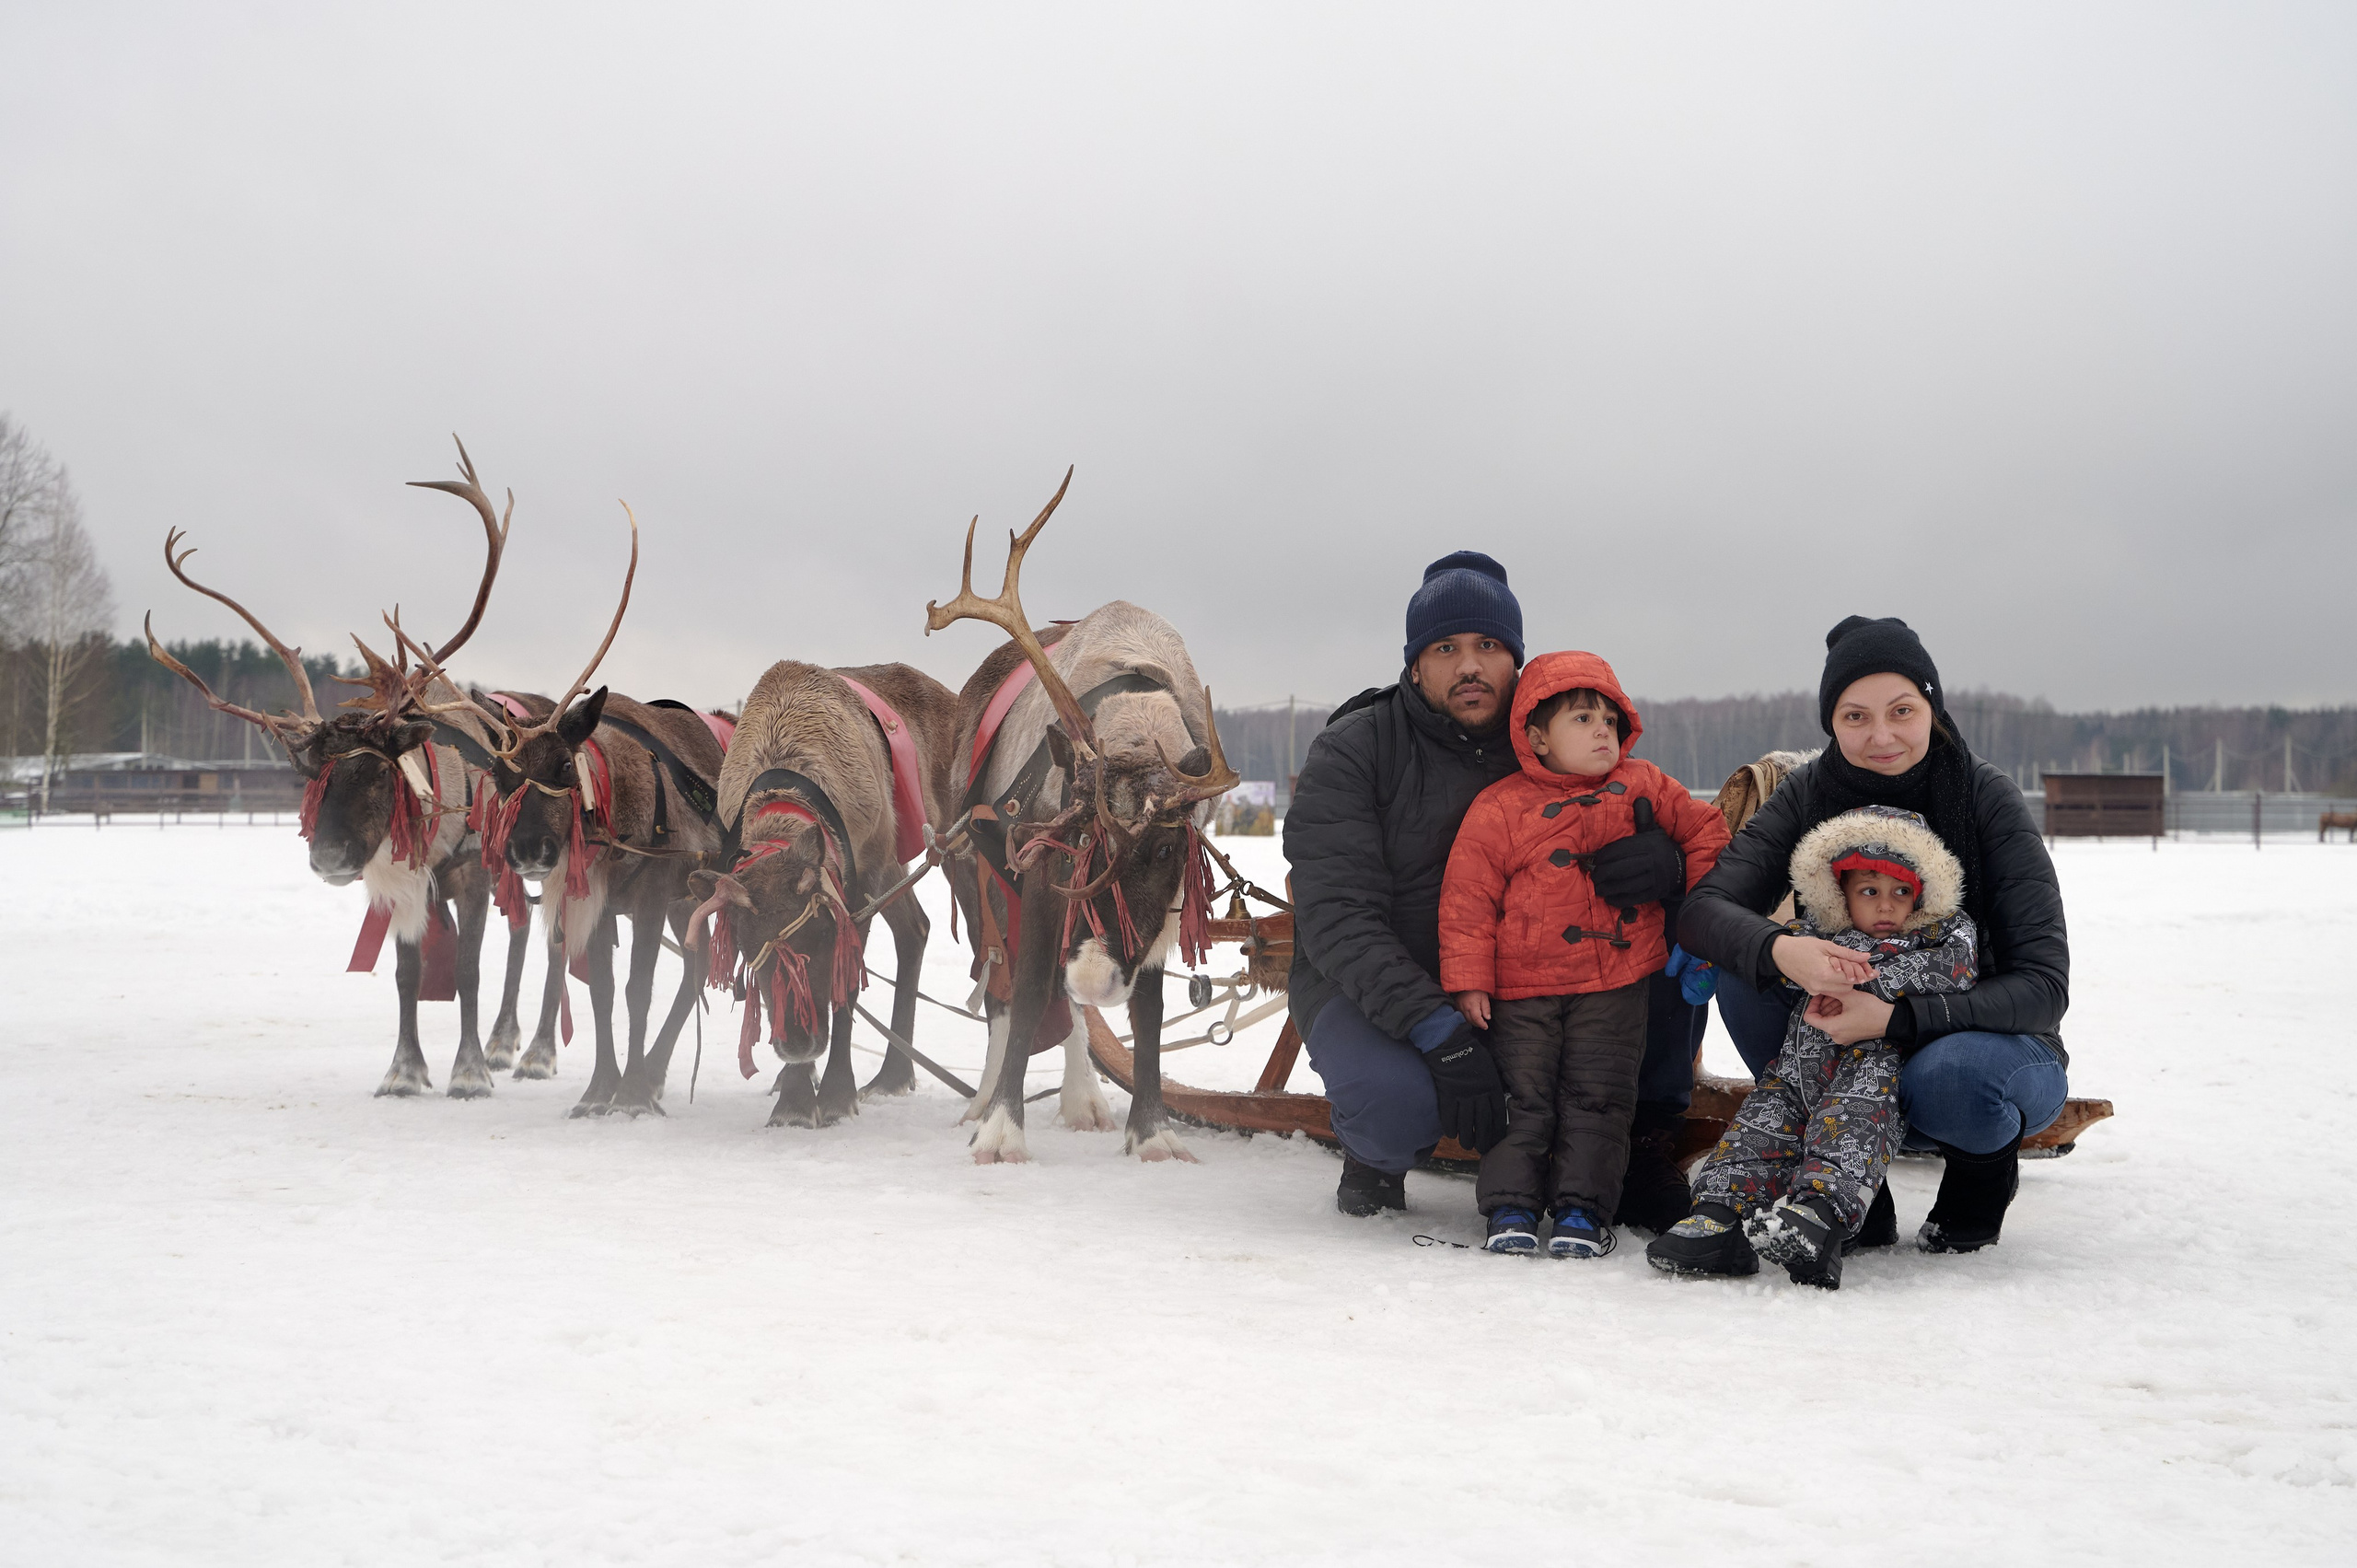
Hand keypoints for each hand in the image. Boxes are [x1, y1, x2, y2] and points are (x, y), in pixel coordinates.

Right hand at [1426, 1025, 1508, 1154]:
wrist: (1450, 1044)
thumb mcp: (1490, 1068)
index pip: (1497, 1113)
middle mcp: (1479, 1093)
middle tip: (1483, 1150)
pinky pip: (1448, 1115)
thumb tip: (1497, 1101)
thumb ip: (1493, 1085)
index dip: (1498, 1129)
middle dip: (1484, 1138)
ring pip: (1466, 1122)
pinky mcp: (1447, 1094)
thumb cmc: (1472, 1054)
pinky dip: (1450, 1126)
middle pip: (1483, 1122)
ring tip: (1467, 1146)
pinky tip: (1451, 1134)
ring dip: (1467, 1137)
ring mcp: (1462, 1094)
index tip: (1498, 1140)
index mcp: (1492, 1087)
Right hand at [1454, 990, 1491, 1028]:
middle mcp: (1464, 1008)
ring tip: (1478, 1020)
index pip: (1476, 1019)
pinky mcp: (1456, 1006)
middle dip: (1478, 1024)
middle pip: (1471, 1021)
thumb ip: (1486, 1008)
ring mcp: (1459, 1007)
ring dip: (1472, 1022)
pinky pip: (1462, 1015)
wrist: (1466, 981)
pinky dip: (1467, 1018)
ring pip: (1466, 1019)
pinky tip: (1471, 1016)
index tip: (1486, 1027)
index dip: (1481, 1024)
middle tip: (1483, 1024)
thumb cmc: (1476, 988)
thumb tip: (1487, 1018)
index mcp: (1472, 1005)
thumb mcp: (1484, 996)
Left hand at [1588, 798, 1685, 909]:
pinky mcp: (1655, 892)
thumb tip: (1641, 800)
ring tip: (1598, 888)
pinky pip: (1635, 898)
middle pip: (1621, 869)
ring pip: (1626, 885)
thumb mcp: (1655, 831)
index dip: (1604, 856)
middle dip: (1603, 874)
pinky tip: (1609, 898)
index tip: (1594, 860)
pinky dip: (1620, 899)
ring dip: (1608, 888)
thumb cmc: (1661, 847)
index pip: (1621, 851)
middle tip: (1593, 876)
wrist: (1683, 866)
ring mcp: (1654, 879)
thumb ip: (1644, 818)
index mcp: (1648, 845)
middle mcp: (1652, 862)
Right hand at [1773, 934, 1876, 995]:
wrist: (1780, 953)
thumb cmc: (1802, 946)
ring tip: (1843, 969)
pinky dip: (1835, 983)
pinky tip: (1833, 973)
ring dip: (1845, 981)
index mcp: (1825, 973)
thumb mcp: (1827, 946)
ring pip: (1839, 991)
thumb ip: (1848, 954)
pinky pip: (1829, 990)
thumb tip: (1867, 957)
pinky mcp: (1811, 991)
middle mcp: (1820, 986)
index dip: (1861, 972)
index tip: (1869, 968)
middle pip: (1848, 987)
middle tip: (1857, 966)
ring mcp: (1814, 990)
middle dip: (1854, 977)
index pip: (1852, 978)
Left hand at [1807, 989, 1895, 1044]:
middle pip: (1820, 1018)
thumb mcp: (1849, 996)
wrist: (1891, 1021)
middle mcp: (1835, 1036)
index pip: (1809, 1018)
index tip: (1820, 994)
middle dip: (1824, 1004)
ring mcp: (1843, 1038)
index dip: (1811, 1004)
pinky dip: (1839, 1013)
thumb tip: (1820, 985)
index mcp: (1832, 1028)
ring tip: (1841, 996)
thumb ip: (1832, 990)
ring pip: (1829, 1020)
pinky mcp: (1850, 1036)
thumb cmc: (1871, 1009)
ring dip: (1832, 1007)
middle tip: (1832, 992)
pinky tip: (1847, 1003)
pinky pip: (1838, 1024)